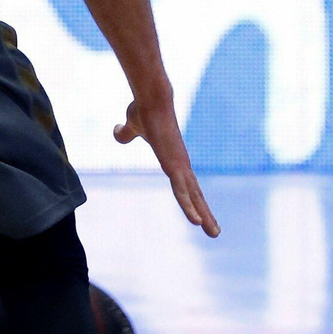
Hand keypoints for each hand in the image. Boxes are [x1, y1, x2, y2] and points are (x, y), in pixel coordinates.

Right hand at [114, 90, 219, 235]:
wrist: (150, 100)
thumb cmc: (143, 110)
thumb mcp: (131, 126)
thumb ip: (125, 134)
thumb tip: (118, 133)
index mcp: (173, 160)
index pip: (186, 185)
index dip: (193, 200)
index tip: (201, 214)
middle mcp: (181, 165)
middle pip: (195, 195)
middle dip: (206, 214)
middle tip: (215, 232)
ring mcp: (179, 165)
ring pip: (192, 197)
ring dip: (203, 216)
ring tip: (213, 233)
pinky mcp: (174, 165)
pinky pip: (182, 191)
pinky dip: (190, 207)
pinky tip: (197, 220)